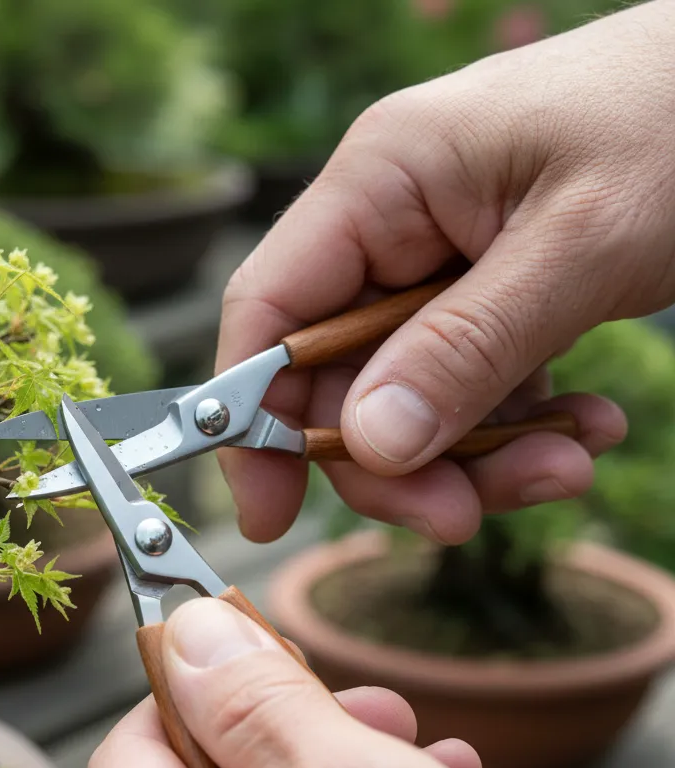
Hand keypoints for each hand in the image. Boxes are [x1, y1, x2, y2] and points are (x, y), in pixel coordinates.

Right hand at [218, 0, 674, 544]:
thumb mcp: (580, 244)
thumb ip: (468, 346)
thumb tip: (372, 442)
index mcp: (382, 181)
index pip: (268, 311)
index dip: (251, 418)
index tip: (269, 511)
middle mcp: (393, 223)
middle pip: (337, 376)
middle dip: (397, 460)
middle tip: (460, 517)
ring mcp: (438, 262)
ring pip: (408, 398)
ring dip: (476, 455)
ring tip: (566, 466)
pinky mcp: (487, 293)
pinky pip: (470, 386)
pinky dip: (519, 427)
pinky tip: (584, 430)